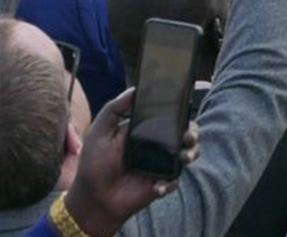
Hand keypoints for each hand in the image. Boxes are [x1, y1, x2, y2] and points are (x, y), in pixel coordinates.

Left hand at [63, 88, 199, 236]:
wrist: (94, 198)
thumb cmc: (94, 164)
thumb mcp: (99, 132)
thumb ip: (114, 109)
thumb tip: (134, 89)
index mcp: (143, 130)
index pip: (167, 117)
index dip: (179, 113)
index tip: (184, 109)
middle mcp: (155, 145)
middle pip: (184, 134)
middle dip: (193, 133)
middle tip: (189, 136)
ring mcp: (160, 164)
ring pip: (186, 154)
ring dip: (191, 153)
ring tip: (185, 157)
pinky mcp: (161, 183)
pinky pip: (174, 180)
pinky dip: (169, 183)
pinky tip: (156, 186)